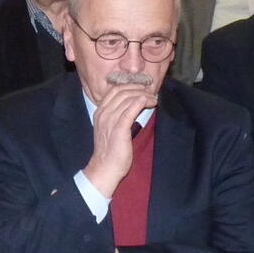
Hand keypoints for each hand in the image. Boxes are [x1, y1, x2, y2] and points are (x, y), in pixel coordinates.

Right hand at [80, 84, 156, 198]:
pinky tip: (149, 102)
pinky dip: (141, 102)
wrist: (105, 167)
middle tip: (151, 93)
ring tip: (154, 99)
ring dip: (144, 96)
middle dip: (139, 89)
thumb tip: (134, 105)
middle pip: (122, 91)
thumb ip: (118, 115)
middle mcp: (103, 113)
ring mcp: (110, 120)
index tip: (142, 88)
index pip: (114, 90)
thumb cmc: (111, 150)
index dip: (130, 85)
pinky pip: (130, 109)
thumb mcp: (111, 128)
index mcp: (100, 112)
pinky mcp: (119, 128)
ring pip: (128, 98)